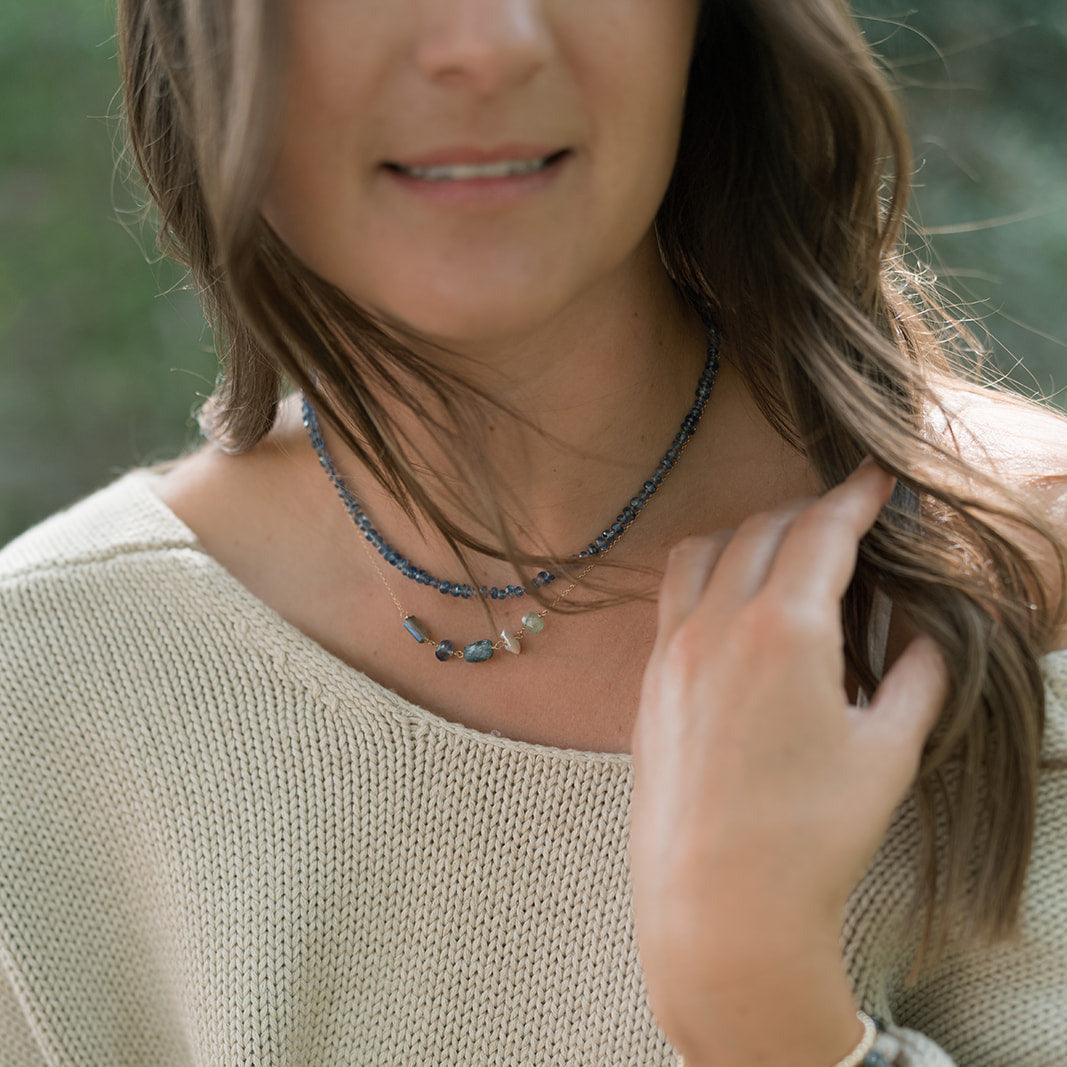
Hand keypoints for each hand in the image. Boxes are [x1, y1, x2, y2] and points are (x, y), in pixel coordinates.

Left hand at [629, 458, 947, 1065]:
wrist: (717, 901)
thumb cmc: (812, 835)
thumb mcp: (888, 751)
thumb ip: (916, 675)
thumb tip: (924, 631)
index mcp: (785, 629)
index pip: (823, 531)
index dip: (856, 496)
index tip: (875, 477)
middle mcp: (719, 622)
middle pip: (763, 528)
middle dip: (809, 511)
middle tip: (845, 517)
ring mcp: (674, 648)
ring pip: (705, 550)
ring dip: (749, 532)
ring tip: (785, 549)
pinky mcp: (650, 678)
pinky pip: (673, 593)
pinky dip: (707, 570)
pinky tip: (732, 597)